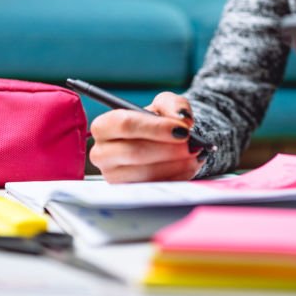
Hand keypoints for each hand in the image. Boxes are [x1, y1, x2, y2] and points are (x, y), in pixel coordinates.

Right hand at [89, 92, 204, 182]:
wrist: (162, 142)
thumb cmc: (158, 121)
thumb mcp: (165, 104)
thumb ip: (174, 104)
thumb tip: (182, 119)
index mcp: (105, 125)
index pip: (124, 124)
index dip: (154, 127)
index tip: (182, 130)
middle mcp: (103, 153)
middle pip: (134, 152)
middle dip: (167, 149)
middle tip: (190, 146)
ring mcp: (114, 176)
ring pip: (145, 173)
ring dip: (175, 164)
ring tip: (192, 154)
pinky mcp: (128, 191)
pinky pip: (154, 187)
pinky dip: (176, 177)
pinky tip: (187, 166)